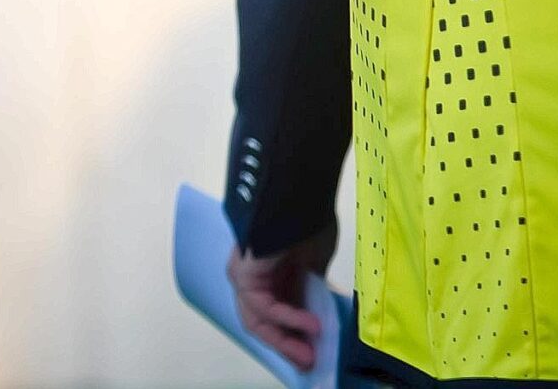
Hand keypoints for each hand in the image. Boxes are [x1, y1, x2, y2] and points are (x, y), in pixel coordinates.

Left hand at [227, 223, 337, 370]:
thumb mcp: (312, 263)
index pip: (269, 314)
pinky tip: (312, 326)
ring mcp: (243, 276)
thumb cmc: (308, 220)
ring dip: (286, 340)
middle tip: (309, 361)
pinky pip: (265, 306)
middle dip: (285, 345)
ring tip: (311, 353)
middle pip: (259, 322)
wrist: (298, 194)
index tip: (312, 354)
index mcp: (266, 273)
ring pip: (258, 320)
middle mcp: (250, 276)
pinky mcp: (243, 275)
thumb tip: (314, 313)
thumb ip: (308, 288)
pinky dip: (289, 319)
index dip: (289, 336)